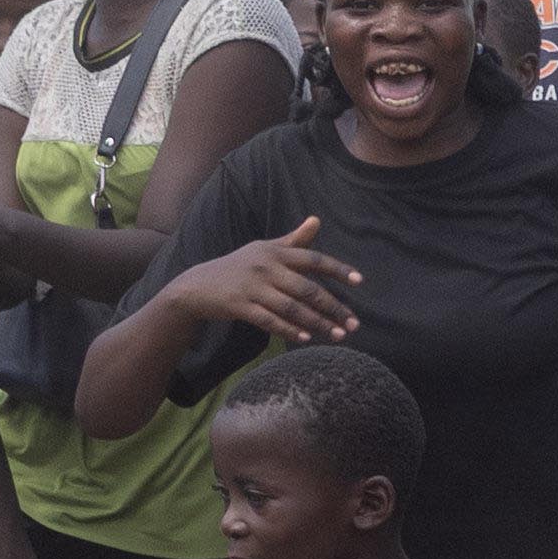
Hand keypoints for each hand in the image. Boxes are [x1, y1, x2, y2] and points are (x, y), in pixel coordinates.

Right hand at [176, 222, 359, 346]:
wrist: (197, 285)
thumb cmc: (239, 266)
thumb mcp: (264, 249)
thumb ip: (293, 240)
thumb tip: (317, 219)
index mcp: (275, 252)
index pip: (313, 259)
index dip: (338, 269)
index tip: (360, 282)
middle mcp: (266, 267)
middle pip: (307, 289)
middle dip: (333, 307)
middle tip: (354, 324)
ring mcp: (252, 287)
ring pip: (292, 308)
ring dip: (317, 323)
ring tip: (338, 336)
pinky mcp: (240, 306)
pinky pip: (270, 321)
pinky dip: (289, 330)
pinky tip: (307, 339)